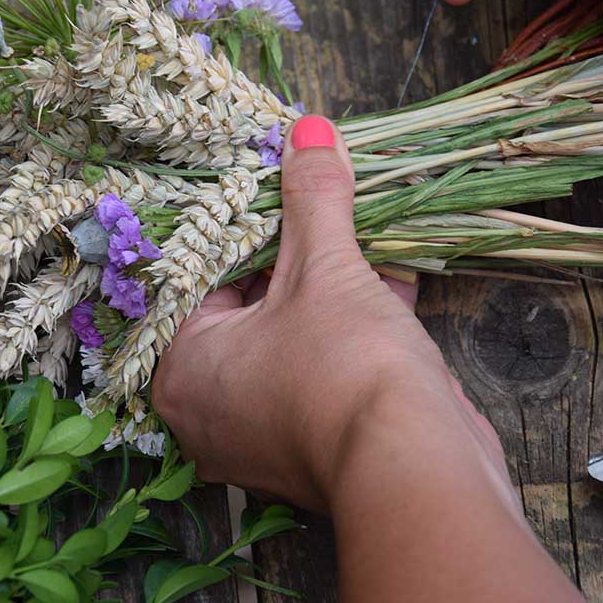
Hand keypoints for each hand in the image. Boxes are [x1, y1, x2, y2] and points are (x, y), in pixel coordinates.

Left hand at [153, 115, 582, 600]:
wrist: (419, 471)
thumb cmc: (345, 369)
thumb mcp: (325, 269)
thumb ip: (312, 199)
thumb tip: (308, 131)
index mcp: (184, 371)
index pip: (201, 280)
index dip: (243, 228)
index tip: (273, 188)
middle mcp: (210, 413)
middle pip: (248, 309)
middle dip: (295, 258)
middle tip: (318, 205)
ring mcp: (263, 437)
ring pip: (293, 340)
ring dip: (333, 291)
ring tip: (362, 234)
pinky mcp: (318, 447)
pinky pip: (325, 372)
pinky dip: (355, 330)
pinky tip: (392, 281)